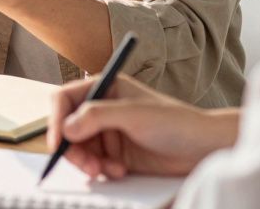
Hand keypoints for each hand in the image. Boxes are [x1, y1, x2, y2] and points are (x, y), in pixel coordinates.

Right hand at [48, 74, 236, 179]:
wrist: (203, 148)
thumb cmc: (176, 122)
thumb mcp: (134, 115)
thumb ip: (97, 117)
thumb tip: (65, 127)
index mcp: (105, 88)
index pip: (66, 99)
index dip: (56, 119)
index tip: (57, 141)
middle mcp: (102, 109)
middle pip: (67, 128)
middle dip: (73, 148)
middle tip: (86, 165)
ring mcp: (108, 132)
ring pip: (79, 149)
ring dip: (89, 162)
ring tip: (108, 169)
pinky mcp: (115, 154)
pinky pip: (94, 163)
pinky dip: (102, 170)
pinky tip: (120, 171)